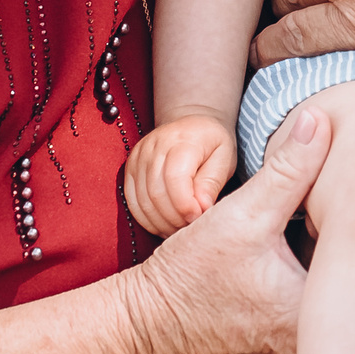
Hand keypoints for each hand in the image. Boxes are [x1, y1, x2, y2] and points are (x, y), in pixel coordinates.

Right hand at [123, 114, 236, 236]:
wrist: (192, 125)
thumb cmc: (212, 144)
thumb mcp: (224, 158)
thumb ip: (212, 183)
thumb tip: (202, 209)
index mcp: (182, 140)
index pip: (175, 178)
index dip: (185, 205)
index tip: (199, 218)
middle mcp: (154, 145)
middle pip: (156, 193)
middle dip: (174, 218)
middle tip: (191, 227)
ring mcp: (138, 156)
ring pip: (142, 201)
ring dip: (161, 223)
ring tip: (179, 228)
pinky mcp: (130, 168)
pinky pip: (132, 201)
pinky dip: (148, 219)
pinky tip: (164, 224)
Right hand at [124, 107, 329, 353]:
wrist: (150, 328)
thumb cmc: (189, 278)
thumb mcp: (240, 213)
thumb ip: (288, 168)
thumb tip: (319, 122)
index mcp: (310, 314)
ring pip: (347, 338)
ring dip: (347, 308)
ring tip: (336, 276)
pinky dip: (328, 334)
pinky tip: (316, 307)